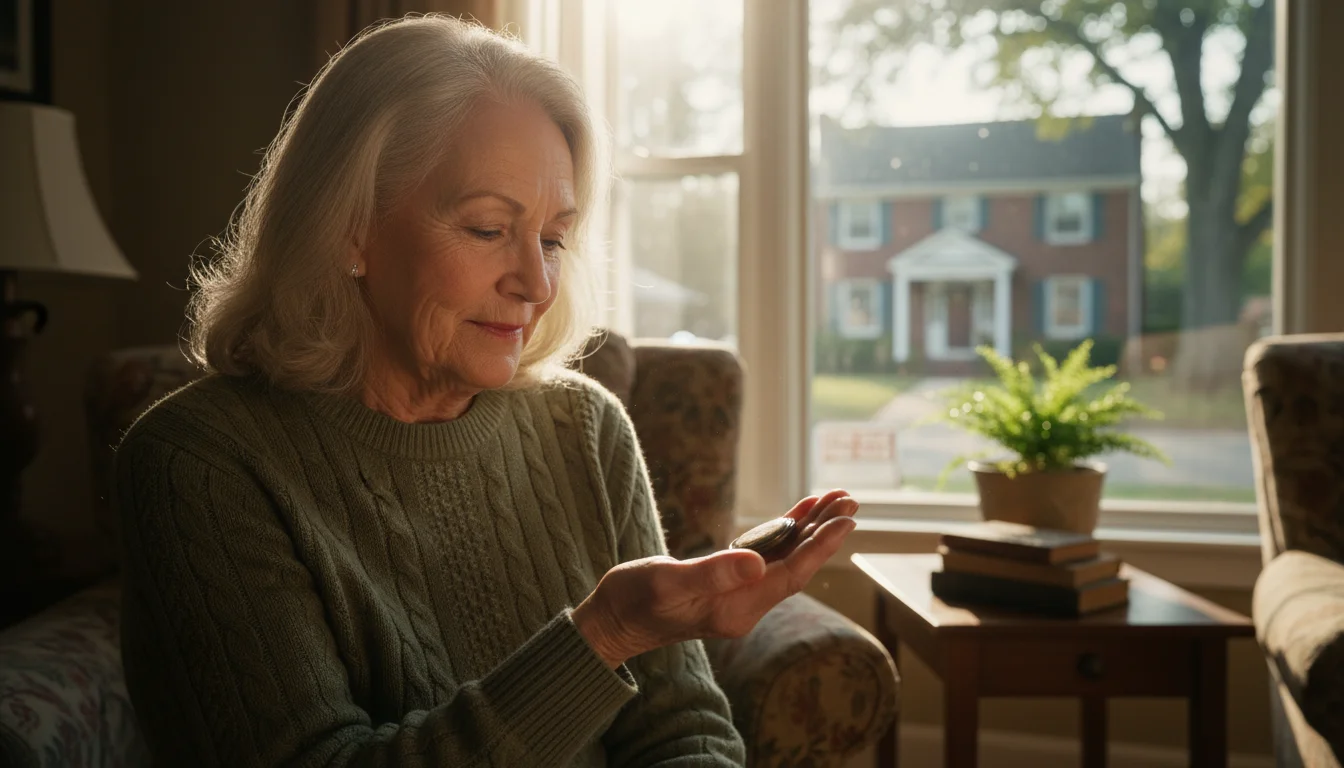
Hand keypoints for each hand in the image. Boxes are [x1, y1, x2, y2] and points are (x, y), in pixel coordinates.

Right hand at [573, 490, 858, 668]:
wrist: (610, 623)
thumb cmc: (631, 602)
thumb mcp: (667, 583)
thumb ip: (712, 573)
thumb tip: (757, 562)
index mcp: (737, 609)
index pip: (791, 574)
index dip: (820, 545)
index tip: (845, 519)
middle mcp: (745, 605)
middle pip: (796, 565)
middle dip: (824, 532)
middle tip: (849, 499)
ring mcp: (738, 596)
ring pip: (785, 560)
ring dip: (809, 530)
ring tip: (833, 500)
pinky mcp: (727, 585)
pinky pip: (767, 557)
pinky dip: (784, 533)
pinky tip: (798, 514)